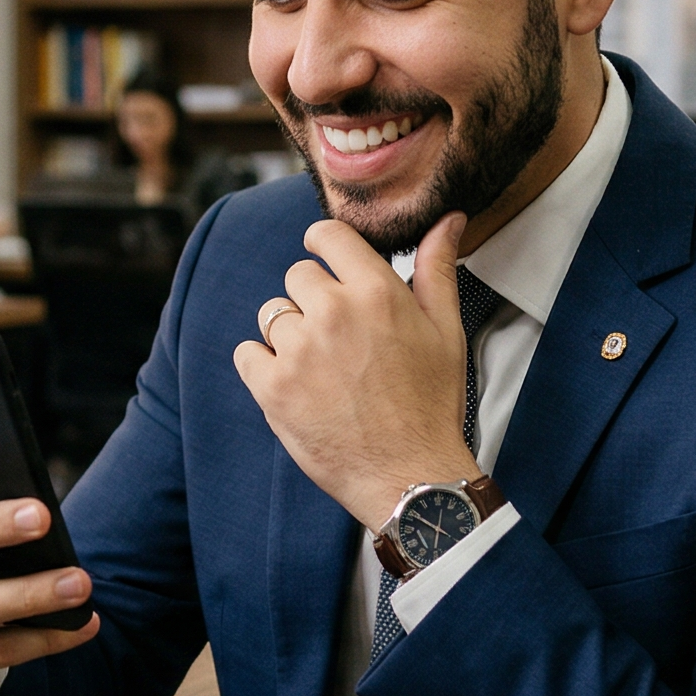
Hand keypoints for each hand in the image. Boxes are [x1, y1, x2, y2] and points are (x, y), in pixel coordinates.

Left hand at [235, 214, 481, 531]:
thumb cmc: (431, 405)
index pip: (326, 235)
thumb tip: (447, 219)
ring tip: (323, 370)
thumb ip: (437, 269)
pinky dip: (264, 367)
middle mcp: (333, 314)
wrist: (409, 476)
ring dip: (290, 335)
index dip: (324, 247)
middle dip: (314, 300)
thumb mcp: (446, 331)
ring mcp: (298, 351)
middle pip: (297, 276)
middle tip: (340, 340)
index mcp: (376, 292)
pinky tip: (296, 386)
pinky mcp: (271, 388)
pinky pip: (247, 353)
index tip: (328, 265)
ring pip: (272, 316)